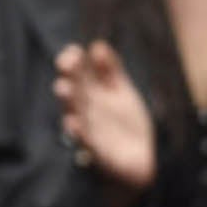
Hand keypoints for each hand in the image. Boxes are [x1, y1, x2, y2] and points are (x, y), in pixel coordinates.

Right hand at [52, 40, 156, 198]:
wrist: (142, 161)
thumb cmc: (127, 125)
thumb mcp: (122, 92)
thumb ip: (111, 70)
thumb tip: (97, 45)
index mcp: (91, 94)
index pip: (78, 74)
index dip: (74, 63)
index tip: (74, 51)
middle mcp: (86, 111)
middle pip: (74, 92)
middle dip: (69, 78)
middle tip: (66, 65)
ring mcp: (89, 131)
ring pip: (75, 114)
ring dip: (69, 103)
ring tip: (64, 89)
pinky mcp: (96, 153)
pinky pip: (85, 143)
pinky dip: (80, 134)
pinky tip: (74, 124)